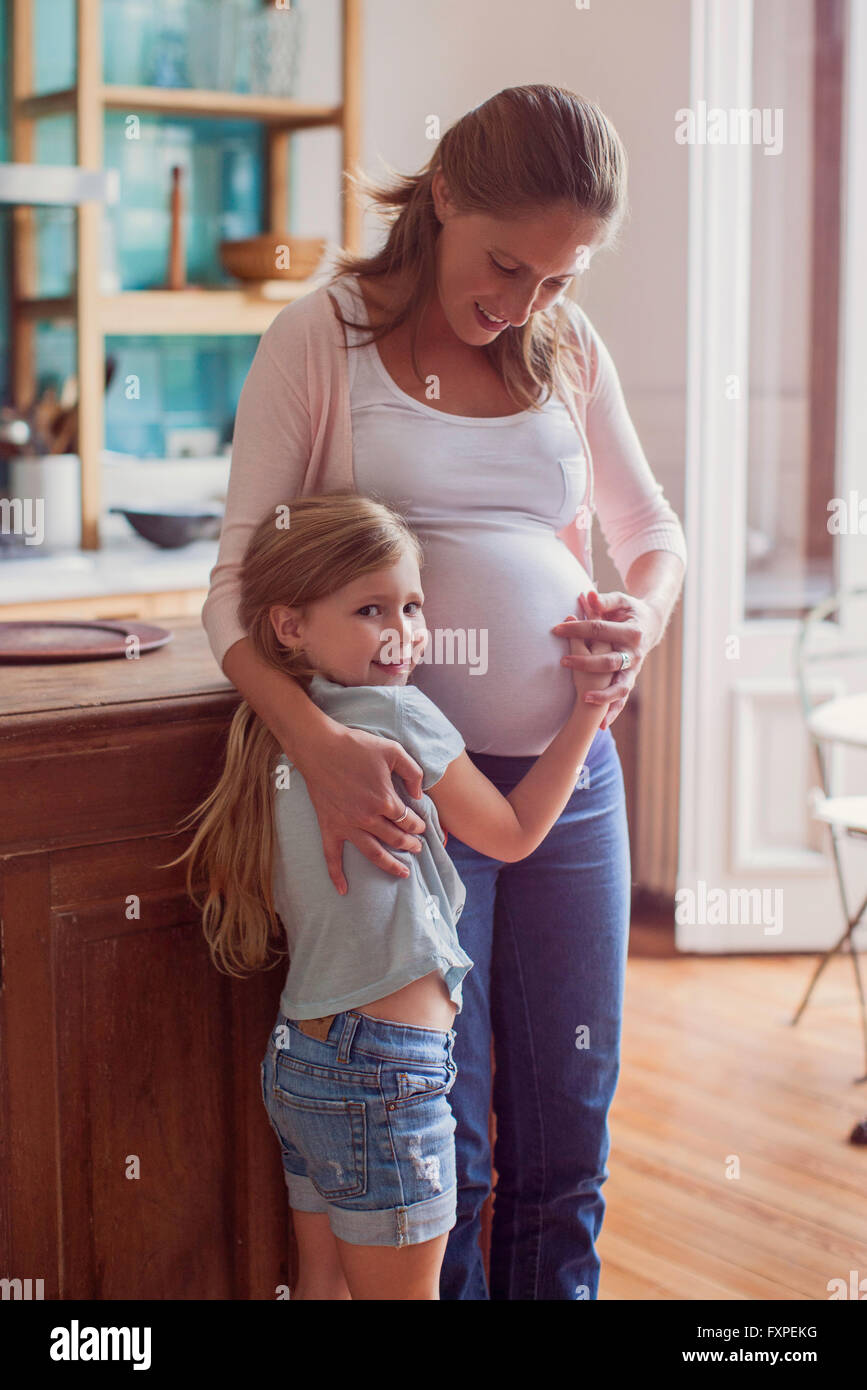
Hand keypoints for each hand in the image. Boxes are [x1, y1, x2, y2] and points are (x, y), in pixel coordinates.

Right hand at [294, 724, 427, 895]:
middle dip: (409, 845)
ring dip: (390, 864)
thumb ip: (413, 771)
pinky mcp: (330, 826)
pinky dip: (336, 875)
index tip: (421, 826)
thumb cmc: (356, 746)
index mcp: (385, 800)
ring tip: (403, 872)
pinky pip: (332, 856)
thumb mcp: (393, 750)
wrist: (319, 747)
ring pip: (373, 853)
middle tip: (417, 848)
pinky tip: (343, 890)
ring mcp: (348, 825)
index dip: (417, 825)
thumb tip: (419, 794)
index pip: (408, 820)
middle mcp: (368, 818)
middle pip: (395, 838)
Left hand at [551, 588, 660, 729]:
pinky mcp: (630, 679)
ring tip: (586, 700)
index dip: (577, 628)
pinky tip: (602, 725)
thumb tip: (588, 595)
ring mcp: (634, 669)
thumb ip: (605, 600)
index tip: (557, 628)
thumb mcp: (620, 601)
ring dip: (605, 695)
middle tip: (564, 661)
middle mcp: (635, 653)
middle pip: (609, 661)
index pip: (599, 630)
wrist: (651, 625)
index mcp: (632, 632)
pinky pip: (622, 699)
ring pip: (621, 686)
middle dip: (585, 662)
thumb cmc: (630, 610)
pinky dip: (613, 711)